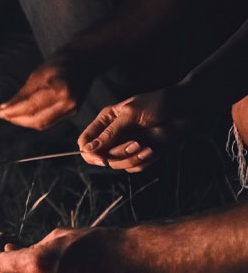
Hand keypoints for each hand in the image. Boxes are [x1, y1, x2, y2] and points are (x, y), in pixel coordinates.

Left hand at [0, 56, 89, 129]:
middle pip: (37, 120)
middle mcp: (68, 103)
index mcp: (60, 90)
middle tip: (4, 115)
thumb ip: (22, 94)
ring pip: (43, 123)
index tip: (0, 112)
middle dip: (18, 120)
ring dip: (25, 122)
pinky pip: (50, 120)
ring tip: (12, 116)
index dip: (14, 112)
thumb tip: (5, 108)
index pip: (31, 107)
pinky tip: (25, 114)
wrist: (85, 59)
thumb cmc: (60, 62)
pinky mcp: (73, 111)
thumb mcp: (37, 74)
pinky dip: (35, 119)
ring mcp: (72, 109)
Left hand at [0, 227, 143, 272]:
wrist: (132, 265)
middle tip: (41, 260)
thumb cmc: (97, 244)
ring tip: (59, 272)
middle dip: (22, 270)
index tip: (12, 254)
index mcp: (37, 263)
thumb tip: (10, 250)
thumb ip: (31, 246)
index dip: (7, 258)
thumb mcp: (59, 236)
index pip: (2, 265)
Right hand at [77, 86, 199, 171]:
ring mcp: (126, 145)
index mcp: (105, 121)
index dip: (89, 152)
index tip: (102, 158)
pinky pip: (133, 168)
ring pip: (117, 164)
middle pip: (100, 157)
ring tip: (148, 147)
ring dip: (133, 159)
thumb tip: (87, 150)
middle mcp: (113, 134)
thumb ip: (109, 134)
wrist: (187, 109)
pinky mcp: (140, 154)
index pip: (85, 142)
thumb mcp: (130, 115)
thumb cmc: (158, 104)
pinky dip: (143, 162)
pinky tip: (154, 151)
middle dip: (117, 155)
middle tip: (135, 145)